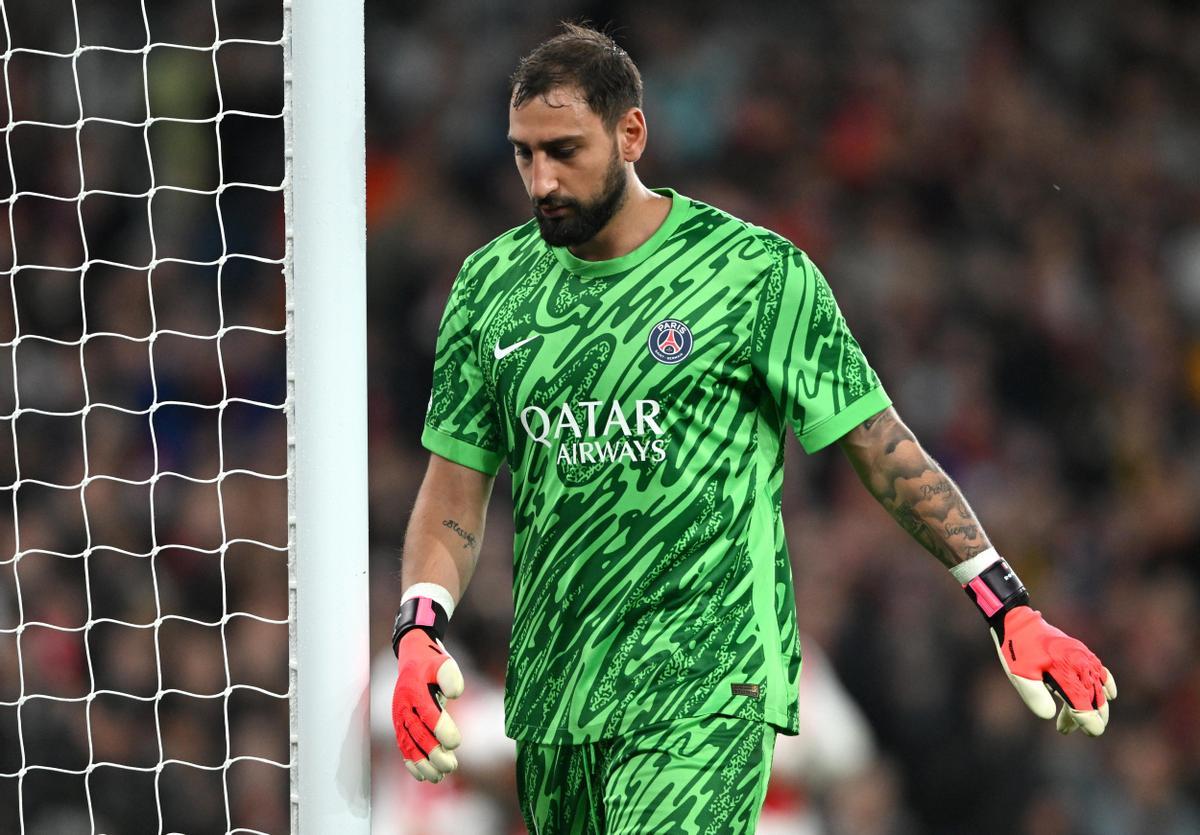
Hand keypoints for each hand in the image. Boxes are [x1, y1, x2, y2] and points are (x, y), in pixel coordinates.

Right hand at [392, 629, 464, 780]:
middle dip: (433, 754)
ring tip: (439, 777)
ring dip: (423, 764)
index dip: (441, 730)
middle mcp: (404, 707)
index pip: (428, 714)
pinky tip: (424, 776)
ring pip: (408, 746)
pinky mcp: (400, 727)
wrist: (412, 660)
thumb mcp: (443, 663)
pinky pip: (403, 747)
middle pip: (417, 735)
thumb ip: (450, 676)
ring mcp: (399, 719)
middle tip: (451, 766)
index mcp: (415, 690)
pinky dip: (411, 763)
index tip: (455, 743)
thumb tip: (455, 695)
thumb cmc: (432, 664)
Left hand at [991, 606, 1116, 735]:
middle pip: (1093, 700)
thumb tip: (1050, 715)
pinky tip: (1109, 695)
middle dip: (1088, 719)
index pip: (1085, 706)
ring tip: (1078, 720)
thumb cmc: (1017, 648)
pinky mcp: (1081, 651)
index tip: (1091, 732)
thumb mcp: (1019, 674)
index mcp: (1067, 673)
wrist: (1018, 620)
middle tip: (1066, 729)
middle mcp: (1080, 665)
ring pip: (1098, 688)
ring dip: (1093, 706)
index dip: (1089, 723)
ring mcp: (1083, 657)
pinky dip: (1106, 684)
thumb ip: (1035, 696)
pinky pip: (1101, 671)